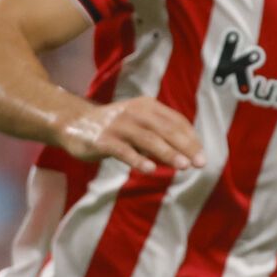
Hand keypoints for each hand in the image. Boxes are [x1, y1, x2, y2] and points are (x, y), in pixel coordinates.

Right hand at [58, 96, 203, 173]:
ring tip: (184, 167)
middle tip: (201, 163)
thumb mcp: (141, 126)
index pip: (177, 122)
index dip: (192, 139)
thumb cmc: (116, 128)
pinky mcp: (102, 139)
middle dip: (186, 147)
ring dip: (168, 153)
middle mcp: (135, 112)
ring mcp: (118, 125)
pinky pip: (123, 150)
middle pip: (167, 130)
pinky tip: (150, 170)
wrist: (74, 123)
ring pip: (148, 139)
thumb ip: (162, 138)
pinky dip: (137, 160)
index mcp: (148, 106)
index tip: (202, 156)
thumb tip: (188, 158)